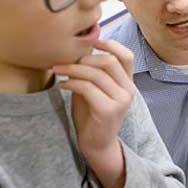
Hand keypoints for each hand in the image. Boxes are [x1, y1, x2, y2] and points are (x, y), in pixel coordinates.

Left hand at [54, 40, 134, 187]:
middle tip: (65, 62)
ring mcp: (121, 101)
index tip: (91, 42)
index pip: (126, 56)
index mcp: (127, 83)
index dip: (110, 45)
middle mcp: (129, 90)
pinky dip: (71, 83)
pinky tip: (62, 85)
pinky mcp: (109, 110)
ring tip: (58, 70)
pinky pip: (88, 88)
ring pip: (96, 73)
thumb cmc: (92, 115)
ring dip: (73, 69)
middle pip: (109, 61)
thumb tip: (77, 50)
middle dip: (84, 58)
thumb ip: (91, 72)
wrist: (96, 144)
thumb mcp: (93, 89)